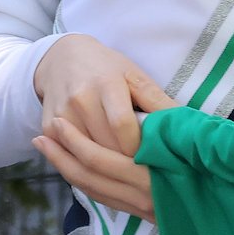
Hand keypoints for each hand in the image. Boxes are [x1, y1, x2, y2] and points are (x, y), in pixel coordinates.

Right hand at [31, 35, 176, 221]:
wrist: (62, 58)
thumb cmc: (107, 68)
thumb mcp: (134, 75)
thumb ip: (157, 100)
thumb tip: (186, 124)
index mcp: (106, 82)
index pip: (122, 124)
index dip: (139, 146)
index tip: (153, 158)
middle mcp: (80, 99)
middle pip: (106, 145)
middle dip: (127, 164)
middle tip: (146, 175)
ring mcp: (61, 114)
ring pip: (87, 157)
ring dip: (109, 170)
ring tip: (129, 176)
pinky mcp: (47, 127)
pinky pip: (71, 158)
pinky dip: (90, 167)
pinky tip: (105, 169)